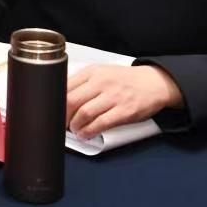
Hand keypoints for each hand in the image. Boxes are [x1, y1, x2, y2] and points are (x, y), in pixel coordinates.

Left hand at [67, 65, 181, 139]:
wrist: (154, 83)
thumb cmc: (125, 80)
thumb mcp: (101, 73)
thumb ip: (83, 83)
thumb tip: (61, 97)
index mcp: (92, 72)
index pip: (65, 85)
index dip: (56, 102)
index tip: (53, 111)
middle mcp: (101, 82)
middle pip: (72, 100)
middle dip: (62, 116)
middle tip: (62, 123)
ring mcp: (113, 96)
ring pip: (84, 113)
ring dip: (75, 126)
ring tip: (75, 130)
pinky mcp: (124, 111)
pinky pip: (101, 123)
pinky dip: (89, 131)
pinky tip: (86, 134)